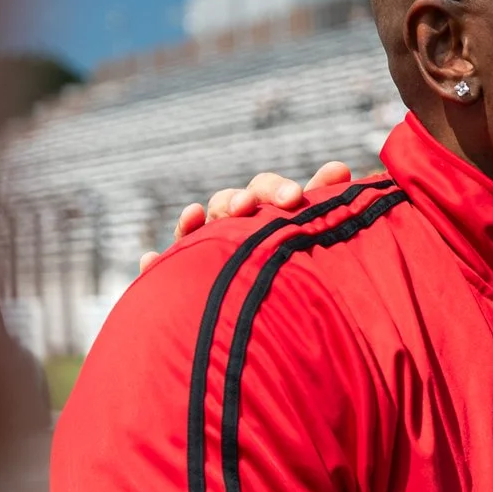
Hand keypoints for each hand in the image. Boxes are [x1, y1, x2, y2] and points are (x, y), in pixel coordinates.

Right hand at [139, 161, 353, 271]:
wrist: (277, 323)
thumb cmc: (302, 271)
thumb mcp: (312, 237)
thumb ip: (324, 205)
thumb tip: (342, 167)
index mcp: (269, 216)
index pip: (268, 192)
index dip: (276, 190)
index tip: (294, 198)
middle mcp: (236, 227)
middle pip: (230, 202)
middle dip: (237, 200)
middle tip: (246, 207)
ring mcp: (208, 250)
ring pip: (198, 229)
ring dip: (195, 221)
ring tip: (196, 216)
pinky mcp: (184, 277)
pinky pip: (163, 268)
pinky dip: (155, 263)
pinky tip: (150, 258)